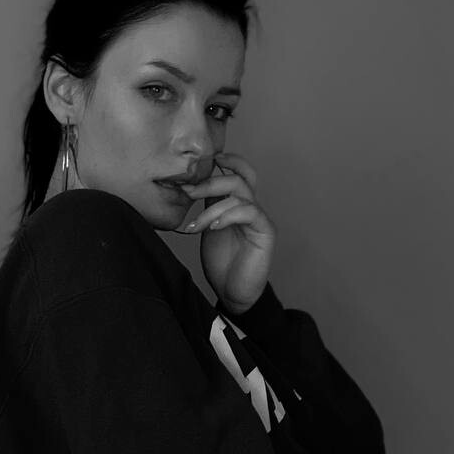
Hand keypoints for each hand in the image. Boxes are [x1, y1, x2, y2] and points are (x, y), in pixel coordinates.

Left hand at [174, 152, 275, 312]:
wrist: (233, 292)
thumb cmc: (221, 263)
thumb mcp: (208, 228)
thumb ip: (206, 207)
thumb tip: (189, 186)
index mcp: (237, 204)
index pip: (238, 172)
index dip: (227, 161)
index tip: (204, 160)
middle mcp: (251, 207)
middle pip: (237, 178)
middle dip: (209, 182)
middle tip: (188, 192)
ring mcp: (259, 219)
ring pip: (240, 195)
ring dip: (212, 207)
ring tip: (195, 225)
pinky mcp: (266, 232)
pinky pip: (249, 212)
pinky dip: (228, 216)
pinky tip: (213, 227)